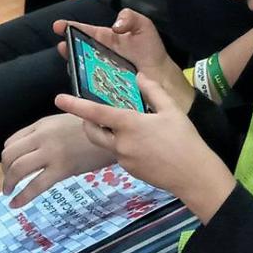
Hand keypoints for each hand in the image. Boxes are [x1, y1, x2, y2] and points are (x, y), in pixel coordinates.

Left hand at [1, 112, 115, 209]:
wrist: (113, 134)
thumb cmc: (93, 128)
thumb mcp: (64, 122)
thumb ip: (46, 133)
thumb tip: (32, 149)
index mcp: (42, 125)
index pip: (11, 141)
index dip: (7, 157)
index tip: (10, 167)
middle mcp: (42, 137)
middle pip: (10, 155)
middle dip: (4, 171)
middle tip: (8, 182)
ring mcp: (51, 153)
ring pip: (18, 169)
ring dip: (9, 183)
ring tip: (9, 192)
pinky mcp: (62, 169)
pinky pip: (35, 186)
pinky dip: (22, 197)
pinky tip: (16, 204)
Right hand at [54, 10, 188, 106]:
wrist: (161, 75)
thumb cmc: (150, 50)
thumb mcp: (142, 25)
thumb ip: (129, 17)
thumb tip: (115, 26)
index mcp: (105, 38)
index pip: (84, 30)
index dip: (70, 27)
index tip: (58, 26)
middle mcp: (99, 54)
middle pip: (78, 50)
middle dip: (67, 47)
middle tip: (62, 46)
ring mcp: (100, 71)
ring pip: (81, 68)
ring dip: (74, 65)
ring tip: (71, 64)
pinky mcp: (104, 87)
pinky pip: (90, 85)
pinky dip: (84, 84)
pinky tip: (81, 83)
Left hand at [56, 76, 235, 222]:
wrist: (193, 176)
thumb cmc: (184, 139)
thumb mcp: (171, 109)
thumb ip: (153, 91)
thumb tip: (139, 76)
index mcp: (129, 125)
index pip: (96, 112)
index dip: (75, 105)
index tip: (58, 99)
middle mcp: (121, 143)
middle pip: (92, 132)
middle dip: (87, 122)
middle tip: (92, 112)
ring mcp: (124, 160)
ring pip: (106, 143)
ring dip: (106, 133)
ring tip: (123, 125)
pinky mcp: (130, 171)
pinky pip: (119, 154)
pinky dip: (121, 144)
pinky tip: (141, 142)